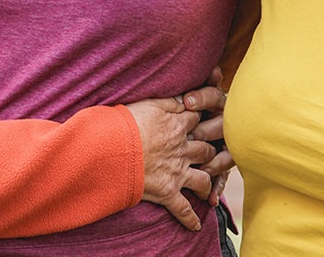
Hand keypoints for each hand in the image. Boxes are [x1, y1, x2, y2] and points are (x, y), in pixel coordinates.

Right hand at [126, 97, 214, 230]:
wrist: (112, 148)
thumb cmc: (124, 123)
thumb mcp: (147, 102)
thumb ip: (168, 101)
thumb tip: (183, 98)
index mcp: (176, 125)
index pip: (197, 120)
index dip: (200, 119)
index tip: (201, 119)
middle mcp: (182, 149)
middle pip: (206, 149)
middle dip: (210, 151)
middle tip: (211, 154)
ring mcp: (177, 171)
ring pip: (203, 179)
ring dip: (208, 184)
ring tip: (208, 189)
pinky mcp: (168, 192)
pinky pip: (183, 209)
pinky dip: (191, 219)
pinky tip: (196, 225)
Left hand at [184, 76, 234, 205]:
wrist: (203, 123)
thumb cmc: (193, 105)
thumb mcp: (194, 95)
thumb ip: (202, 85)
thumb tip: (214, 70)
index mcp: (219, 101)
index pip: (214, 96)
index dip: (201, 98)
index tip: (186, 101)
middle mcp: (227, 122)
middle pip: (222, 125)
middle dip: (206, 131)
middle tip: (193, 135)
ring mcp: (229, 143)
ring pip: (226, 153)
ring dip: (214, 160)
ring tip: (202, 166)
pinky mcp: (225, 162)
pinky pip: (223, 175)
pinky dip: (217, 186)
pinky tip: (210, 197)